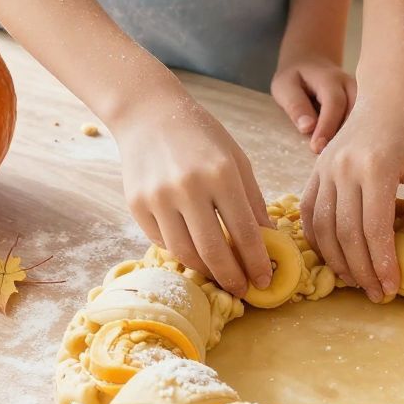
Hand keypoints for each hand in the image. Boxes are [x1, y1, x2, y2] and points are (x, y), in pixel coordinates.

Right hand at [109, 70, 271, 296]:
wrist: (149, 114)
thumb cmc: (201, 135)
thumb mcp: (236, 159)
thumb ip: (252, 200)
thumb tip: (267, 239)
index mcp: (220, 173)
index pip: (244, 231)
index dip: (256, 262)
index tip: (265, 280)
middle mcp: (188, 187)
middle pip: (213, 251)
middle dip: (231, 277)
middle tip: (243, 289)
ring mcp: (158, 198)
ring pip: (184, 253)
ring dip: (206, 271)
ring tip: (220, 274)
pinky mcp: (136, 205)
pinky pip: (162, 242)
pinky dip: (181, 253)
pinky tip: (194, 253)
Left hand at [271, 49, 356, 153]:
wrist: (310, 63)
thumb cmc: (295, 77)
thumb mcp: (284, 86)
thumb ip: (295, 105)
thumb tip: (308, 128)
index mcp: (330, 78)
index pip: (334, 103)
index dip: (327, 126)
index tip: (317, 148)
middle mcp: (350, 86)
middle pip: (356, 112)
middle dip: (345, 137)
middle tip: (331, 160)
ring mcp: (360, 96)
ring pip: (365, 119)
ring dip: (354, 139)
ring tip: (340, 159)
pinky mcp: (362, 106)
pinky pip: (364, 123)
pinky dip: (357, 137)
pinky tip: (347, 153)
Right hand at [300, 77, 403, 302]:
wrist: (389, 90)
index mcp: (374, 168)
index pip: (373, 228)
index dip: (381, 263)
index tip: (392, 288)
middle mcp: (343, 169)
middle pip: (346, 233)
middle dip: (362, 270)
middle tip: (378, 294)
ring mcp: (325, 168)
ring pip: (322, 226)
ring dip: (338, 260)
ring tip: (358, 282)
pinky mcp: (316, 168)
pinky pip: (308, 211)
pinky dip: (317, 238)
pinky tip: (333, 257)